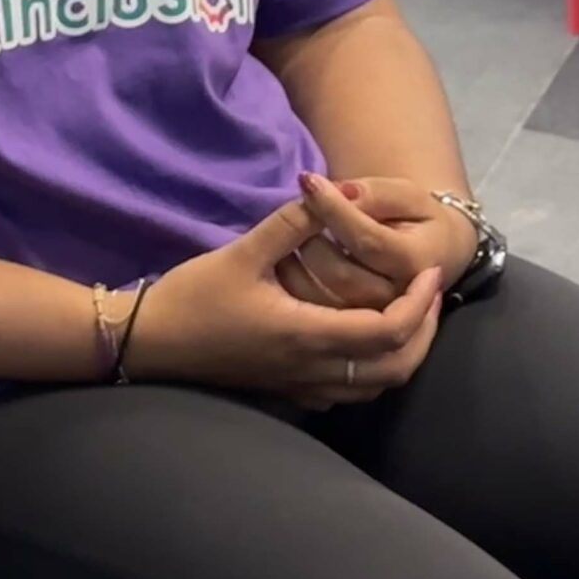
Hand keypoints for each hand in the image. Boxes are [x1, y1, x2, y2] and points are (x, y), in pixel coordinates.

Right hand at [129, 187, 444, 407]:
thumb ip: (292, 223)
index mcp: (308, 335)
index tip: (429, 274)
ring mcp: (302, 386)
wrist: (149, 341)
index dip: (421, 304)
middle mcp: (314, 369)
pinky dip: (373, 372)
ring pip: (377, 386)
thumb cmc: (193, 297)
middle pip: (397, 367)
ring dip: (404, 354)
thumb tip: (331, 187)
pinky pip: (350, 392)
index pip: (390, 330)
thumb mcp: (242, 253)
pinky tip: (363, 343)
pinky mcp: (287, 391)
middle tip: (429, 295)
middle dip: (425, 332)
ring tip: (407, 316)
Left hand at [276, 174, 475, 312]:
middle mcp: (396, 299)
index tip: (308, 182)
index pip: (367, 240)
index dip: (334, 209)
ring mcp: (376, 321)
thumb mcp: (406, 196)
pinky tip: (285, 266)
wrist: (430, 256)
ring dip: (296, 269)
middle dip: (311, 242)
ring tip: (287, 241)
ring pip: (324, 304)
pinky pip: (314, 320)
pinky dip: (293, 292)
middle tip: (296, 217)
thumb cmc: (418, 218)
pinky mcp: (355, 336)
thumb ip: (374, 194)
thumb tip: (338, 190)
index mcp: (415, 262)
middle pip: (342, 276)